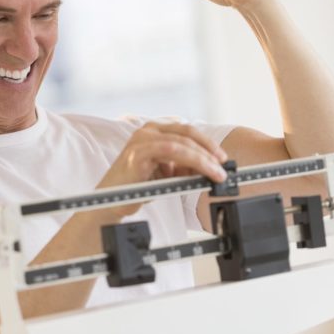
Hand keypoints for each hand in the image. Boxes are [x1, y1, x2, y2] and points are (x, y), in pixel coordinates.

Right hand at [96, 122, 227, 217]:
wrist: (110, 203)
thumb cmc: (135, 187)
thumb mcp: (166, 173)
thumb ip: (184, 166)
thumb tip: (211, 166)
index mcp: (153, 132)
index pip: (186, 131)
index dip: (207, 143)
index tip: (222, 158)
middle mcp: (146, 131)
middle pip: (187, 133)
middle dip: (209, 150)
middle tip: (224, 166)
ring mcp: (141, 140)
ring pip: (182, 143)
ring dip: (204, 159)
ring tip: (217, 174)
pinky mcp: (137, 153)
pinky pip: (172, 151)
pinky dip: (192, 162)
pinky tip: (203, 173)